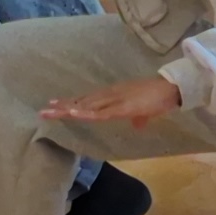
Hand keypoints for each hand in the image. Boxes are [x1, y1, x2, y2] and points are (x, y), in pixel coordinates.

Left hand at [40, 74, 182, 127]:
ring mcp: (114, 100)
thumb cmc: (159, 98)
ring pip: (86, 106)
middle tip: (43, 111)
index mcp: (113, 96)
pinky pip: (101, 112)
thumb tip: (138, 125)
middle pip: (82, 102)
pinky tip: (74, 113)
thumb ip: (139, 118)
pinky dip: (86, 112)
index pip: (87, 100)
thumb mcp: (146, 110)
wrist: (172, 89)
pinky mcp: (122, 107)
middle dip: (63, 107)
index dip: (71, 103)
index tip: (54, 104)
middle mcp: (109, 95)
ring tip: (50, 111)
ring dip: (68, 109)